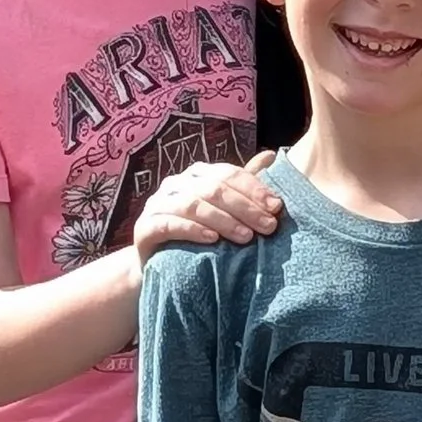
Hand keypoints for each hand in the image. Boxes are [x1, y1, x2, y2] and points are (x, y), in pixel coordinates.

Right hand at [133, 150, 285, 257]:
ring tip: (246, 236)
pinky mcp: (144, 227)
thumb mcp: (224, 209)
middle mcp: (175, 184)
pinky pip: (169, 224)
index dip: (254, 188)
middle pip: (213, 188)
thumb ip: (244, 184)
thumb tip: (270, 155)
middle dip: (245, 207)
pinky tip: (212, 239)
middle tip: (268, 226)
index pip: (228, 173)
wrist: (159, 266)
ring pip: (193, 204)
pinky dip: (192, 230)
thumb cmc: (198, 234)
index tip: (277, 207)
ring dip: (223, 220)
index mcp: (196, 175)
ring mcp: (157, 204)